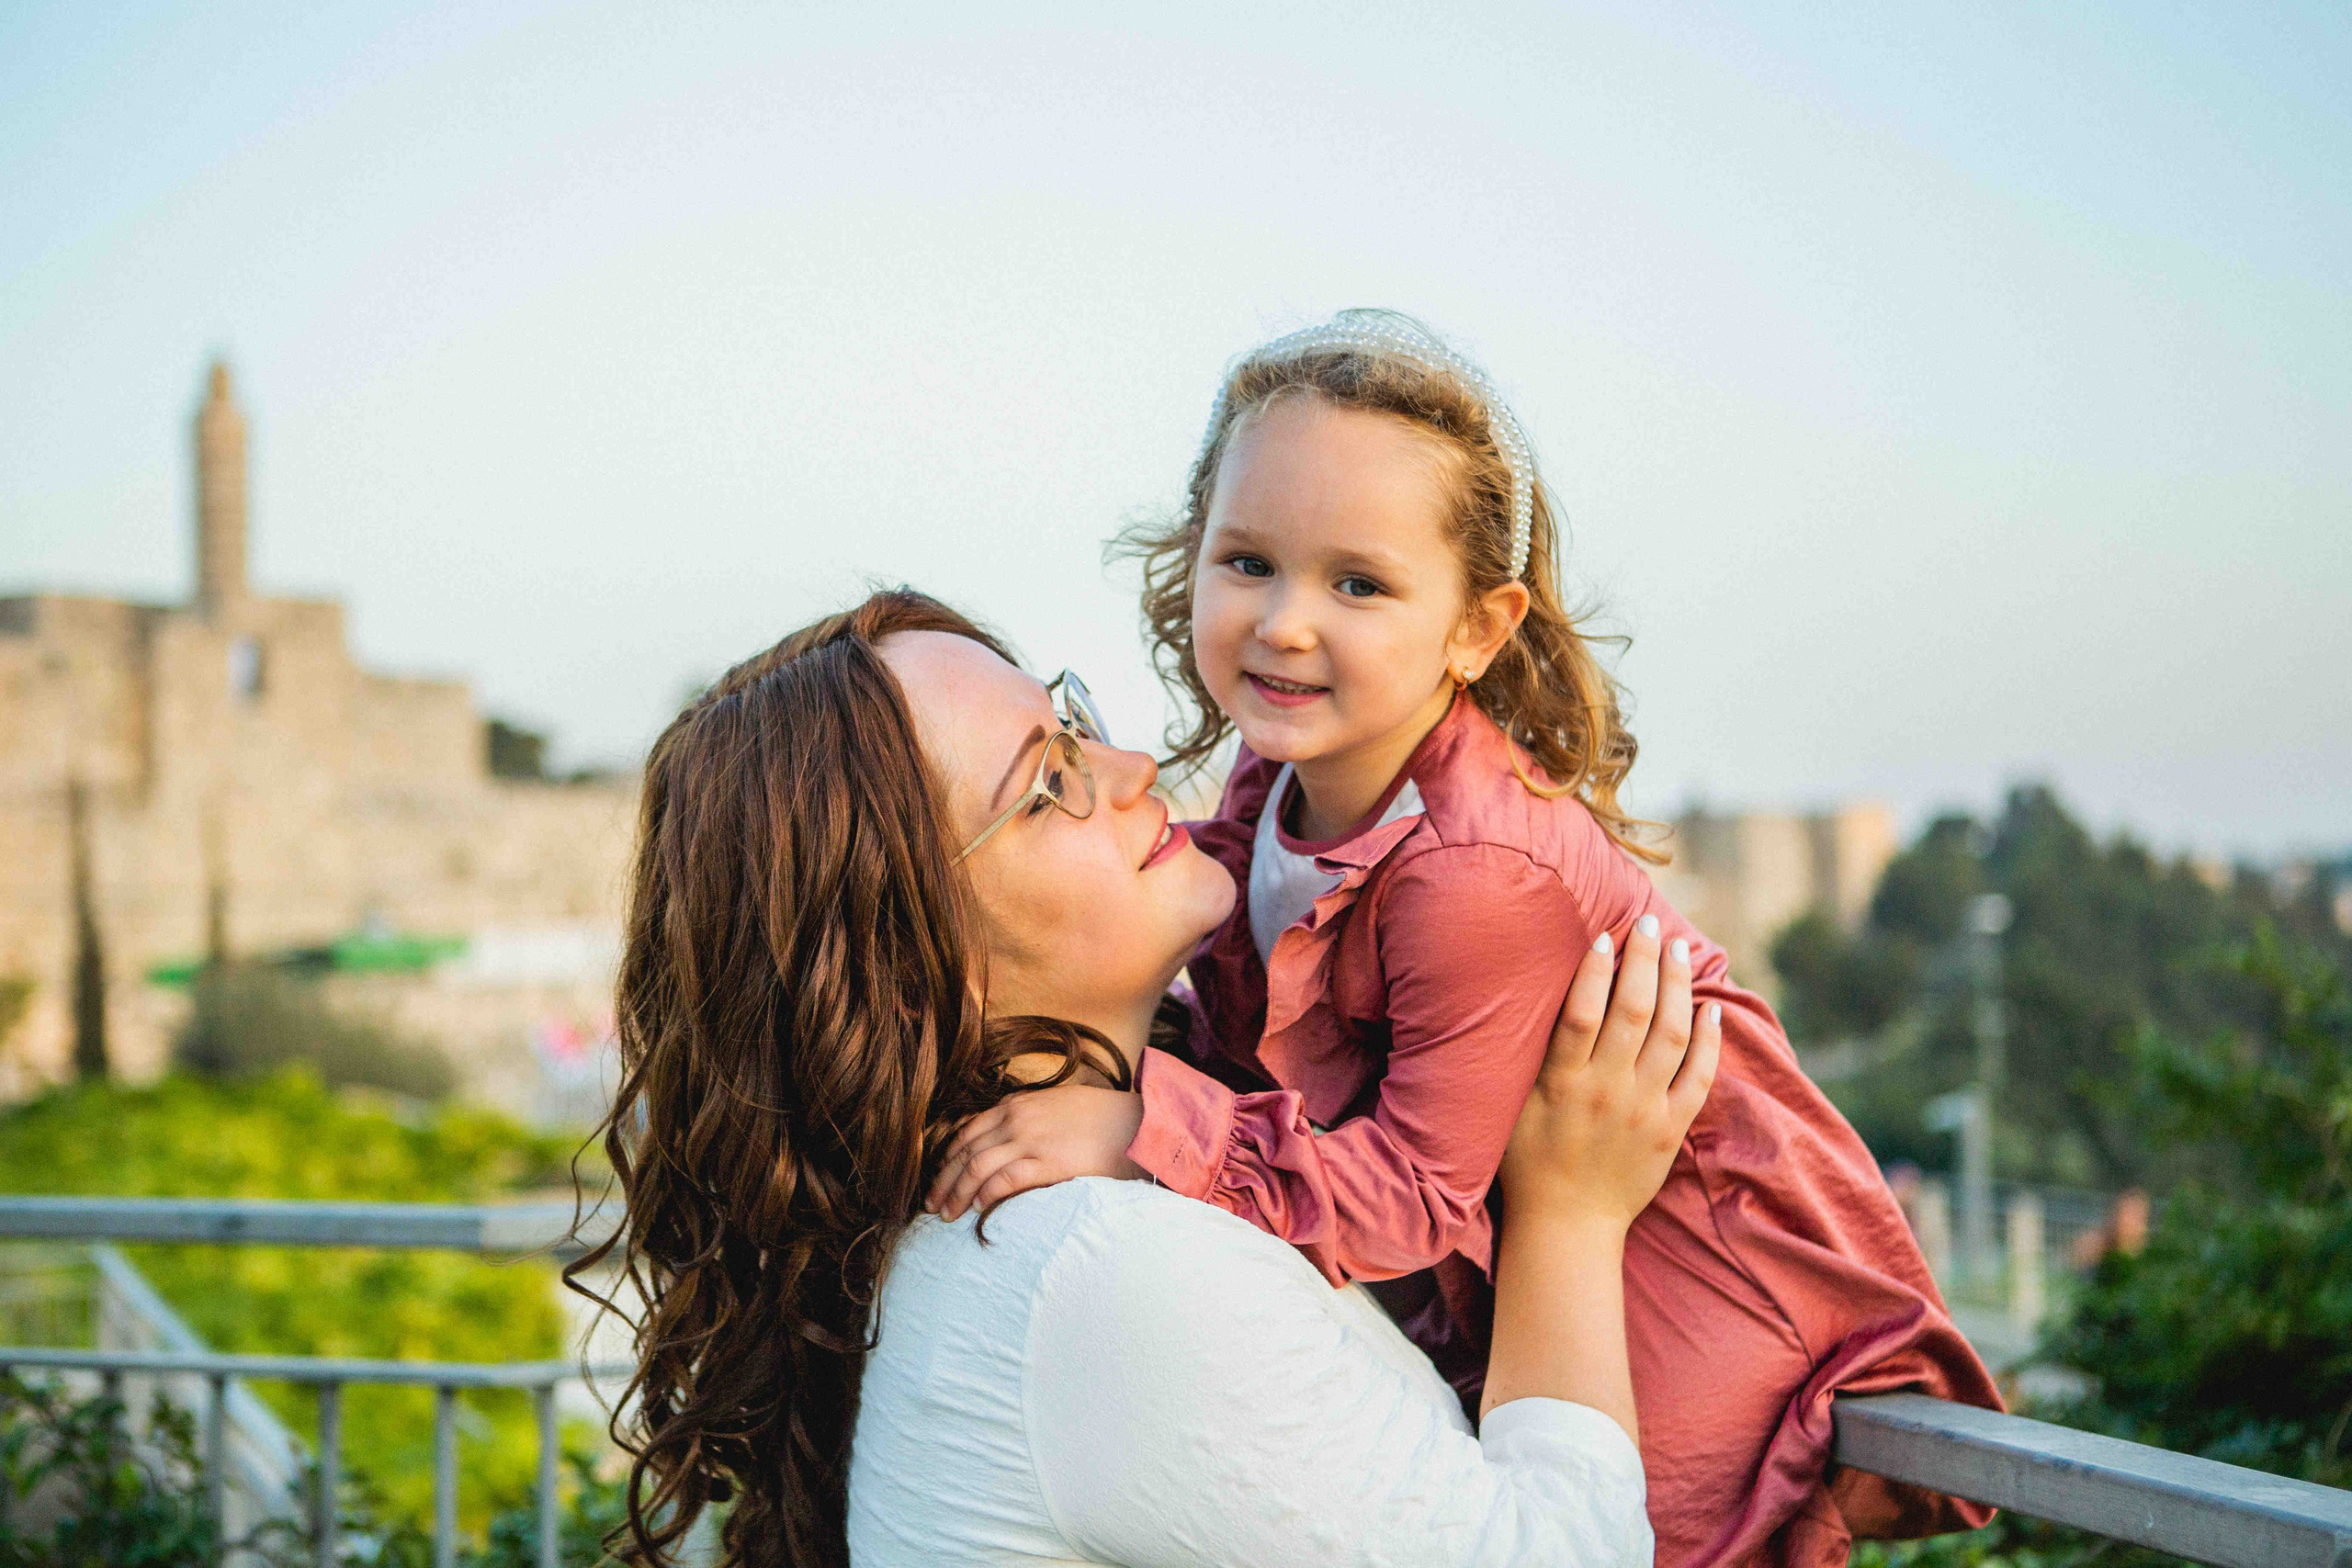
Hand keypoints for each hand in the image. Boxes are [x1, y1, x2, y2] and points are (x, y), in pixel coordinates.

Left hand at [926, 1083, 1146, 1219]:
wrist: (1138, 1121)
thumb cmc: (1102, 1117)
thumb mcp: (1057, 1105)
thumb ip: (1029, 1118)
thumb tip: (1010, 1140)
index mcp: (1017, 1104)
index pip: (966, 1131)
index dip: (946, 1158)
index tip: (938, 1178)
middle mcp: (1016, 1119)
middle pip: (964, 1151)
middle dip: (942, 1180)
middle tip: (931, 1204)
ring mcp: (1031, 1139)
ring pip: (976, 1167)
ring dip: (956, 1193)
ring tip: (945, 1215)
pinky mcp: (1048, 1162)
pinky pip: (1004, 1179)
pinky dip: (985, 1195)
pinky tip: (977, 1209)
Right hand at [1499, 914, 1719, 1230]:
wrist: (1567, 1225)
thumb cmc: (1527, 1162)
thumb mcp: (1510, 1109)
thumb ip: (1526, 1061)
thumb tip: (1524, 1004)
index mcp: (1562, 1083)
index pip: (1581, 1012)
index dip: (1596, 970)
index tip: (1606, 935)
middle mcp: (1606, 1091)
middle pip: (1632, 1011)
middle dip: (1644, 960)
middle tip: (1651, 922)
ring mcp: (1644, 1110)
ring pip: (1671, 1035)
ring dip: (1677, 986)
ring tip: (1679, 950)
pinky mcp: (1670, 1130)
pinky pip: (1699, 1077)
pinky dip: (1709, 1041)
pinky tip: (1711, 1010)